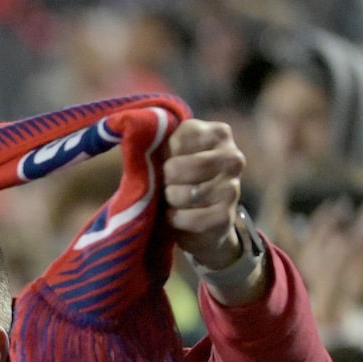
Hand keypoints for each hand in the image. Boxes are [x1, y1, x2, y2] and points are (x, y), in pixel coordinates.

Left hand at [162, 119, 263, 305]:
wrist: (201, 231)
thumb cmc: (175, 188)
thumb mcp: (165, 161)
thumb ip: (156, 145)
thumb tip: (130, 130)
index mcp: (215, 135)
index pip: (187, 133)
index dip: (169, 151)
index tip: (164, 160)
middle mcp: (230, 156)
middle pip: (190, 163)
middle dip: (169, 178)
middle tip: (166, 185)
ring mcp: (232, 186)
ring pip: (193, 189)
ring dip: (174, 200)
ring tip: (172, 203)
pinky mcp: (227, 215)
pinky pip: (202, 217)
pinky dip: (181, 222)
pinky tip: (177, 222)